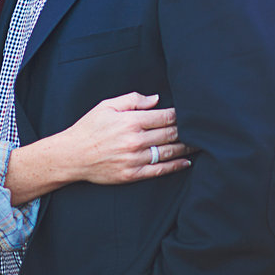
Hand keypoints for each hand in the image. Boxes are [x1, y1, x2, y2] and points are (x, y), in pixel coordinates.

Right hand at [61, 92, 190, 184]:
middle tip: (202, 128)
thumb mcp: (107, 106)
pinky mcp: (133, 174)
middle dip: (188, 131)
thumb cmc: (89, 128)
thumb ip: (132, 100)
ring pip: (168, 152)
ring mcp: (135, 159)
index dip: (181, 115)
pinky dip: (175, 166)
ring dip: (186, 148)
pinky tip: (185, 162)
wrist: (72, 155)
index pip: (165, 117)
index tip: (191, 114)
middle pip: (171, 134)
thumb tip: (156, 100)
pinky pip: (160, 170)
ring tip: (199, 144)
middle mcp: (135, 140)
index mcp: (130, 121)